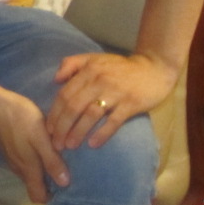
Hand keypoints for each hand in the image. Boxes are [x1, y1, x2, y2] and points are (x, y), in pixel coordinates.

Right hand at [0, 87, 68, 202]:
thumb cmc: (22, 120)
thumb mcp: (42, 139)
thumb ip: (52, 161)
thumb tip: (64, 184)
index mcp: (28, 169)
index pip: (37, 197)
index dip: (50, 197)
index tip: (63, 186)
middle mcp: (18, 169)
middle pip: (34, 186)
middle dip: (48, 184)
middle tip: (64, 169)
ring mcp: (12, 159)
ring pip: (29, 175)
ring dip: (41, 171)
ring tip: (54, 156)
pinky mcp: (9, 150)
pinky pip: (24, 164)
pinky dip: (33, 161)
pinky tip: (40, 146)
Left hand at [49, 50, 177, 149]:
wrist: (154, 68)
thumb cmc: (120, 67)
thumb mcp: (94, 59)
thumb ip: (72, 64)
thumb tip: (55, 80)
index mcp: (88, 70)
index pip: (65, 94)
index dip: (55, 113)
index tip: (49, 129)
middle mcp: (99, 80)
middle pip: (74, 106)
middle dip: (62, 126)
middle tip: (56, 143)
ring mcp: (116, 92)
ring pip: (90, 114)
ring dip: (78, 132)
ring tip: (70, 146)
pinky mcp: (131, 103)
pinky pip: (113, 121)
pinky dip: (102, 133)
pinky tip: (93, 144)